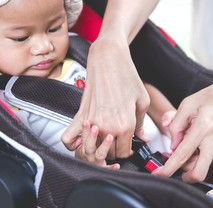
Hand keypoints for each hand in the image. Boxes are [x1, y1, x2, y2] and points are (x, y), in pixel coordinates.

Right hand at [62, 37, 149, 158]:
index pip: (124, 152)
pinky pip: (68, 138)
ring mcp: (91, 122)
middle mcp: (107, 127)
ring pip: (91, 149)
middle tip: (117, 140)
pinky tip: (82, 138)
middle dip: (113, 150)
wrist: (108, 59)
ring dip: (96, 147)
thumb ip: (141, 125)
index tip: (128, 144)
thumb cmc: (127, 76)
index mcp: (125, 125)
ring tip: (102, 138)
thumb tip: (143, 138)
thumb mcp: (142, 101)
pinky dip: (72, 143)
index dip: (128, 150)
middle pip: (108, 153)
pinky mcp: (80, 114)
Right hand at [75, 120, 119, 169]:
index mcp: (84, 145)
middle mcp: (88, 153)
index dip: (84, 129)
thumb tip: (89, 118)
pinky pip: (106, 168)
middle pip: (89, 144)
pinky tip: (117, 165)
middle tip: (95, 127)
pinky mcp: (101, 167)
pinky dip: (111, 167)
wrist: (86, 165)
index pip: (83, 136)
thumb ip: (87, 131)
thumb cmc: (87, 151)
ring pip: (99, 154)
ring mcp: (95, 160)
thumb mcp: (83, 140)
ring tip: (109, 137)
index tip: (86, 121)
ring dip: (104, 145)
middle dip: (91, 135)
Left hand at [153, 73, 212, 182]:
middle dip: (183, 175)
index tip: (158, 173)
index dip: (168, 168)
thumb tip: (173, 144)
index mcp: (202, 129)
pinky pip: (207, 158)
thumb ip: (176, 125)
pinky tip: (191, 143)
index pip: (182, 156)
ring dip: (189, 163)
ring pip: (202, 166)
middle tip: (172, 164)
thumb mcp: (187, 104)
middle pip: (198, 173)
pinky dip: (197, 156)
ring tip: (180, 147)